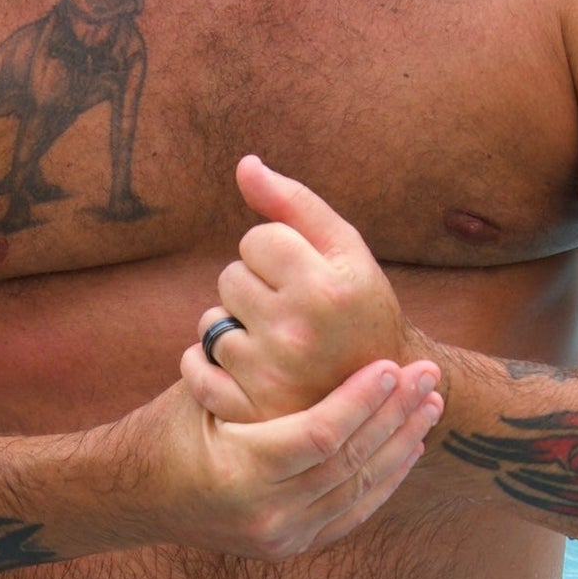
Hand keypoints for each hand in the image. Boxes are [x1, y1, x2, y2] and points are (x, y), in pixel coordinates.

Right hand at [124, 357, 442, 560]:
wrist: (133, 495)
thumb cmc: (169, 424)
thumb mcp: (205, 388)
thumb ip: (259, 368)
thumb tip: (324, 326)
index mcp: (238, 473)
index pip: (320, 437)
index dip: (363, 401)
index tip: (393, 365)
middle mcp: (263, 516)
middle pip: (349, 464)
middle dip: (395, 417)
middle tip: (428, 376)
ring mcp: (279, 538)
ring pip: (358, 491)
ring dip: (400, 445)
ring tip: (429, 404)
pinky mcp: (290, 546)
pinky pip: (351, 513)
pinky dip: (384, 480)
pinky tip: (408, 448)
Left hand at [185, 155, 414, 422]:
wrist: (382, 399)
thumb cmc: (360, 310)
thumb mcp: (345, 251)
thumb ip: (295, 203)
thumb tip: (245, 165)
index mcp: (327, 290)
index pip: (257, 239)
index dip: (276, 253)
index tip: (303, 276)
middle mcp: (297, 334)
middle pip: (229, 278)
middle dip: (253, 287)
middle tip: (292, 313)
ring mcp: (270, 378)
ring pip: (210, 322)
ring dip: (232, 326)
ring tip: (275, 343)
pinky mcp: (247, 413)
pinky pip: (195, 368)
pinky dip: (207, 364)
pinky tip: (244, 367)